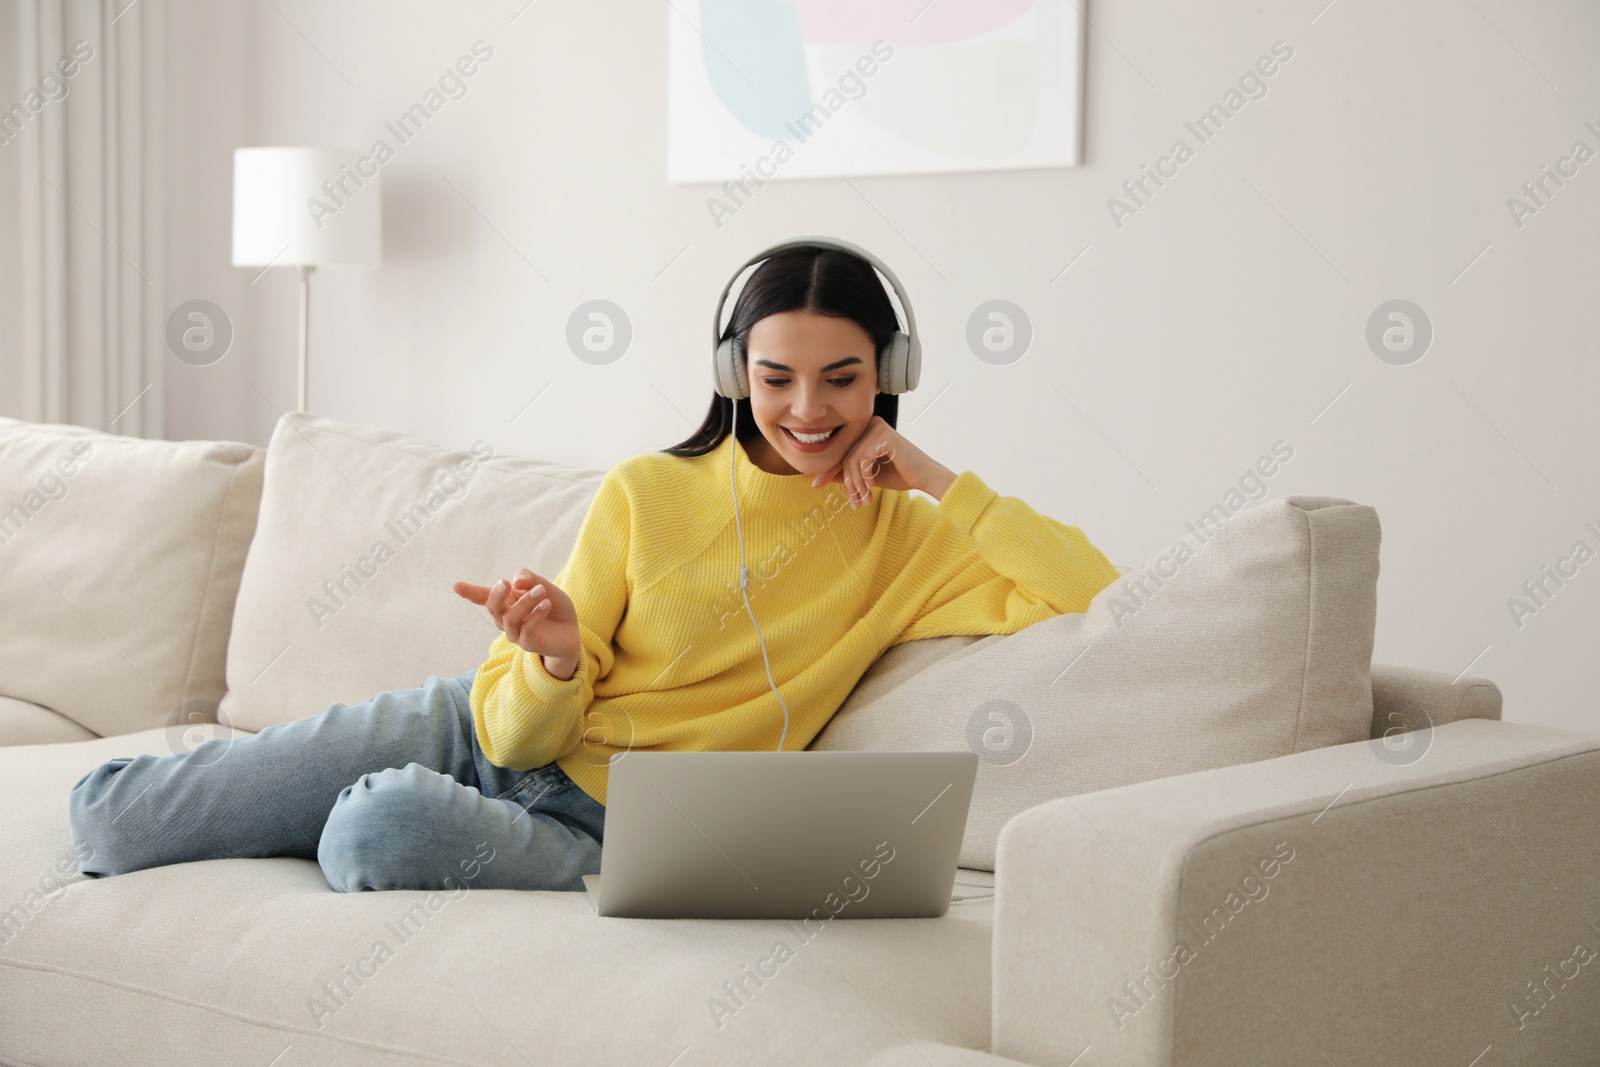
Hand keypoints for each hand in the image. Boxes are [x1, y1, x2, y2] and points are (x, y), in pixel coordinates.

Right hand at [452, 569, 580, 662]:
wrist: (570, 629)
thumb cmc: (553, 605)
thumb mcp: (545, 586)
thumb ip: (531, 579)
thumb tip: (516, 580)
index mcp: (506, 601)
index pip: (484, 597)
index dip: (469, 592)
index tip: (455, 585)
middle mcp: (506, 618)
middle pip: (493, 607)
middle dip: (496, 595)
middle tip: (505, 582)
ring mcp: (515, 633)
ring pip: (510, 619)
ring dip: (524, 603)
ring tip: (541, 590)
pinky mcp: (528, 644)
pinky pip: (526, 630)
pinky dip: (535, 616)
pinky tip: (547, 604)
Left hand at [810, 416, 955, 506]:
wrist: (925, 477)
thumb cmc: (900, 475)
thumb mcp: (867, 476)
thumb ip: (848, 473)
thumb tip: (821, 477)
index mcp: (865, 429)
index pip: (841, 451)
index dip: (829, 470)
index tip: (817, 485)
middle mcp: (870, 423)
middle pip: (845, 455)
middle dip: (848, 482)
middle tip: (854, 502)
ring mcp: (877, 427)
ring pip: (851, 459)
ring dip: (856, 483)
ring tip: (864, 498)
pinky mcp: (883, 435)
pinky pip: (862, 459)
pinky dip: (865, 476)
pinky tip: (873, 486)